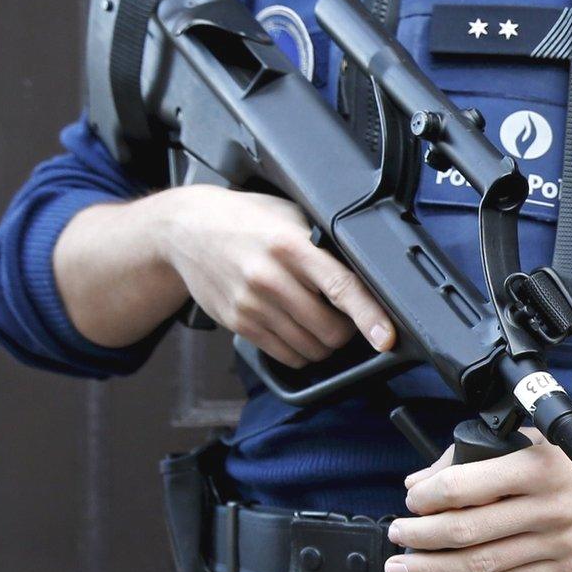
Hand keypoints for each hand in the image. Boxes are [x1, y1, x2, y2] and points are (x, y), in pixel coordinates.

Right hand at [153, 185, 396, 367]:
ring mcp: (251, 304)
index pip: (341, 286)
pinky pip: (285, 355)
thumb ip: (326, 244)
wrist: (186, 228)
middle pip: (330, 330)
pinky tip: (299, 331)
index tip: (385, 337)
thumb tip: (370, 273)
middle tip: (347, 318)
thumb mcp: (291, 216)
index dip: (369, 316)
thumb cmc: (248, 220)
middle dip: (349, 332)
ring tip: (320, 322)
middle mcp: (270, 277)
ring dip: (325, 344)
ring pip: (310, 349)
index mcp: (291, 246)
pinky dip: (302, 352)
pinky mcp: (237, 322)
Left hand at [383, 428, 571, 571]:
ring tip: (403, 568)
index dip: (429, 498)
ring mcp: (560, 542)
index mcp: (538, 467)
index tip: (412, 502)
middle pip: (469, 531)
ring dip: (434, 570)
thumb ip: (478, 458)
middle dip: (421, 538)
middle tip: (397, 536)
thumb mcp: (536, 440)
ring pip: (484, 564)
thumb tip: (424, 482)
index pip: (467, 487)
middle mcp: (550, 507)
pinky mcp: (568, 569)